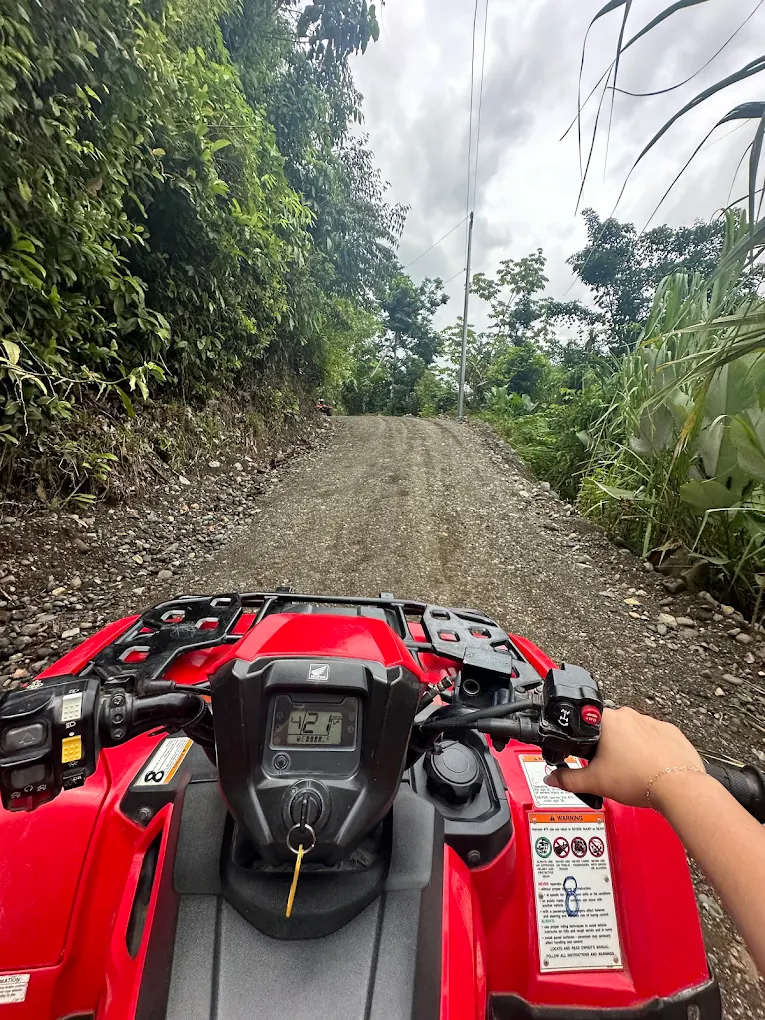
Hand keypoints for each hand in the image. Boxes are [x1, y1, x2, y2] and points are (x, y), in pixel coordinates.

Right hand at [544, 706, 703, 809]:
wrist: (678, 788)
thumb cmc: (640, 780)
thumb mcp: (595, 782)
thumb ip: (569, 779)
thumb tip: (552, 778)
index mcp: (608, 720)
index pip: (586, 724)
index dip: (585, 743)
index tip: (590, 757)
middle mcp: (630, 715)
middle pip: (610, 730)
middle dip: (608, 748)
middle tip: (611, 769)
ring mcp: (652, 722)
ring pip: (633, 734)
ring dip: (630, 749)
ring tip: (632, 772)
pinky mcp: (671, 732)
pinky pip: (655, 739)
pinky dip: (651, 752)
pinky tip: (650, 769)